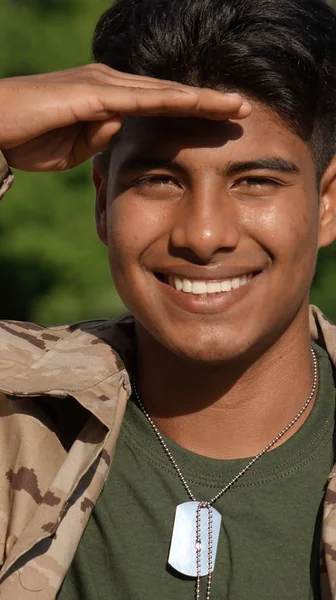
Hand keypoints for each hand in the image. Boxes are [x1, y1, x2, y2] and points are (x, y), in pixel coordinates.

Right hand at [0, 64, 250, 171]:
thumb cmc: (29, 138)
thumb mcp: (76, 146)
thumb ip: (101, 137)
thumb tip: (120, 133)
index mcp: (109, 100)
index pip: (160, 106)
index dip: (194, 114)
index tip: (224, 125)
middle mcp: (111, 85)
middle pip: (170, 94)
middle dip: (208, 102)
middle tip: (245, 109)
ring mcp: (103, 85)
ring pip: (163, 92)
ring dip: (201, 99)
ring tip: (237, 106)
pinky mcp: (93, 92)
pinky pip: (141, 97)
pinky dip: (172, 101)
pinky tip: (200, 104)